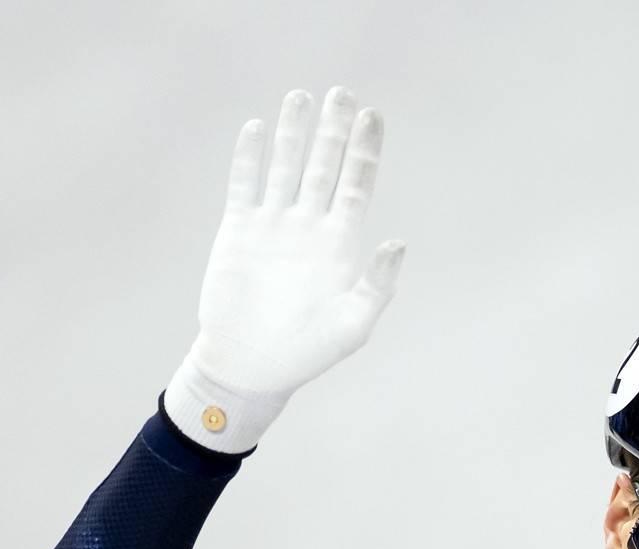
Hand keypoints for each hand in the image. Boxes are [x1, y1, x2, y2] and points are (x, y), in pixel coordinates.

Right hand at [163, 86, 406, 452]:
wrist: (251, 365)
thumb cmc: (307, 352)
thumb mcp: (353, 324)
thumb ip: (377, 284)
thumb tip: (399, 242)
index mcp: (341, 244)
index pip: (358, 184)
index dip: (366, 150)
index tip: (373, 115)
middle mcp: (310, 226)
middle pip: (325, 165)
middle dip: (334, 130)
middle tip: (342, 93)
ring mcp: (274, 225)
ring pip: (285, 166)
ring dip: (292, 132)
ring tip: (301, 97)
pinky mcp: (240, 231)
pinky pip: (246, 186)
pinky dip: (249, 158)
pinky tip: (256, 128)